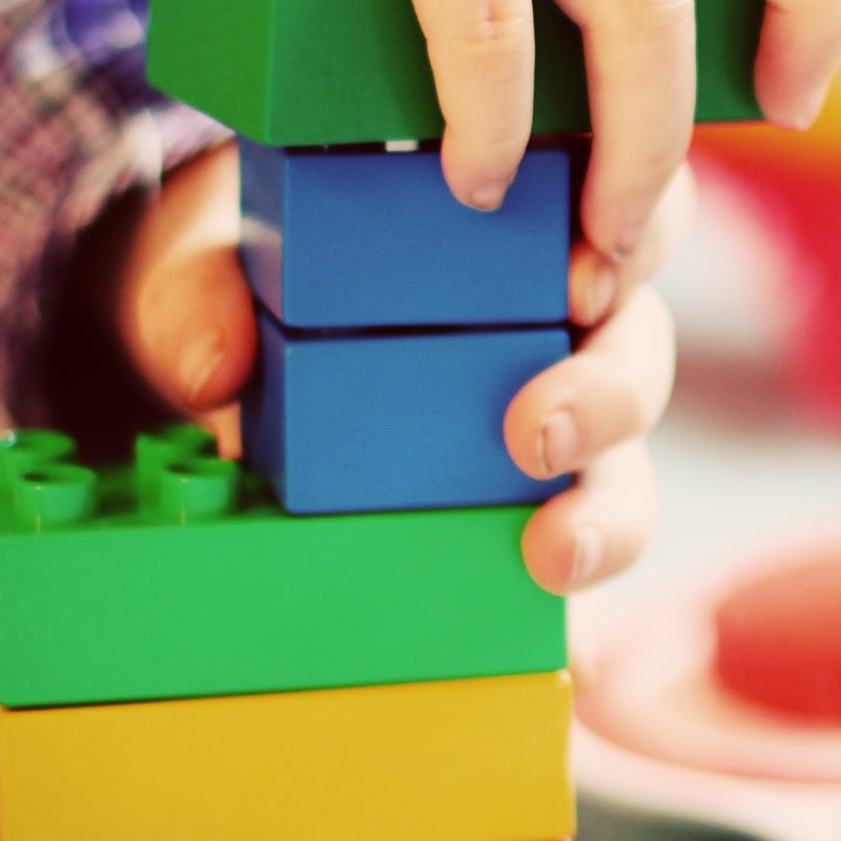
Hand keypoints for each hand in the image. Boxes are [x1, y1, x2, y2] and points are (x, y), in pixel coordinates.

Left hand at [112, 142, 694, 592]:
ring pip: (628, 455)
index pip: (625, 203)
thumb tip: (212, 368)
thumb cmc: (254, 266)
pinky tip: (556, 638)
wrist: (223, 342)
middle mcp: (560, 315)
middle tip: (539, 431)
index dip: (638, 237)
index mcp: (522, 214)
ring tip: (552, 550)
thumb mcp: (215, 255)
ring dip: (608, 508)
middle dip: (613, 392)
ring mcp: (552, 413)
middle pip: (640, 340)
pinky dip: (571, 579)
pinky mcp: (526, 504)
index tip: (578, 287)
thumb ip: (200, 290)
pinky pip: (575, 540)